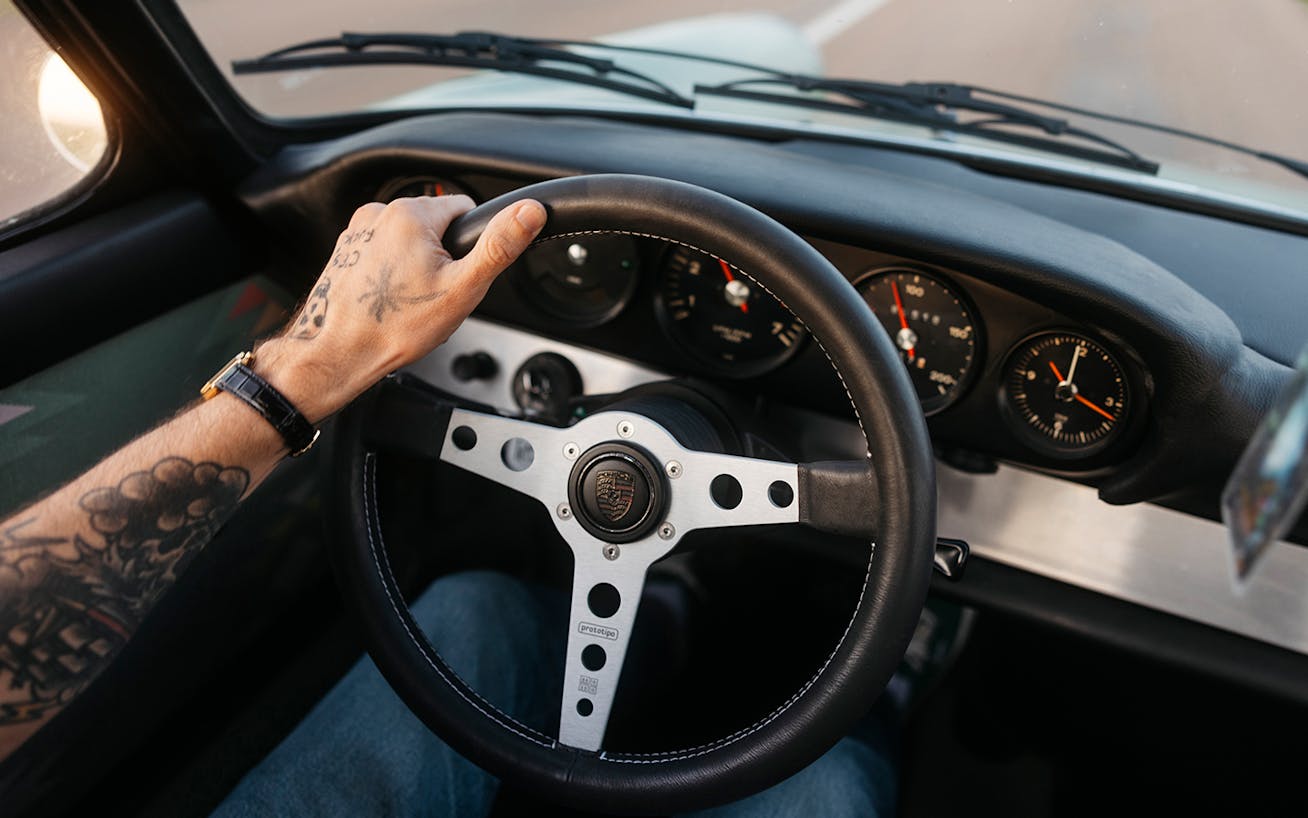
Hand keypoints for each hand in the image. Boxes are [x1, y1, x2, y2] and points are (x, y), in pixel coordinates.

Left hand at [254, 195, 546, 421]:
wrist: (340, 353)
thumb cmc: (396, 326)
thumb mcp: (463, 288)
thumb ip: (499, 245)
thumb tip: (529, 212)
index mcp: (411, 214)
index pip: (464, 209)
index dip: (470, 245)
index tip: (459, 274)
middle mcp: (379, 214)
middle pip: (435, 226)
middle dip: (443, 257)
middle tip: (434, 295)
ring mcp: (358, 232)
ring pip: (409, 241)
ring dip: (417, 266)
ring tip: (408, 301)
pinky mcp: (345, 251)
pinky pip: (384, 253)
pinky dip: (392, 274)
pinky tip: (389, 301)